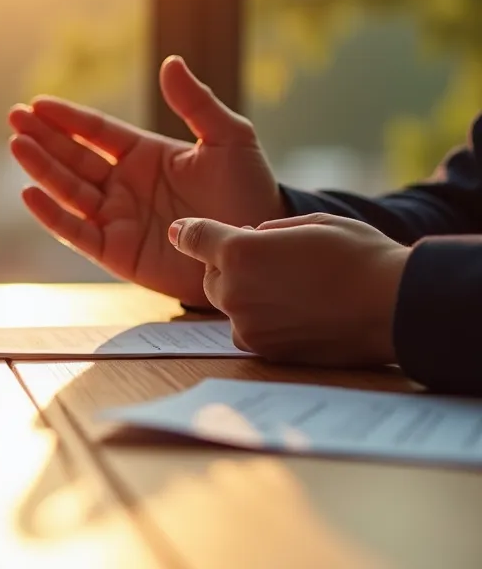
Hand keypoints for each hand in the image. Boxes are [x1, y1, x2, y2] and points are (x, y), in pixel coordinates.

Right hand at [9, 56, 284, 305]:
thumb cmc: (249, 193)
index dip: (67, 117)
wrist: (256, 251)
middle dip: (43, 138)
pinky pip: (76, 232)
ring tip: (18, 146)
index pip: (96, 131)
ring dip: (42, 169)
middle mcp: (124, 184)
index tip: (37, 103)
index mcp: (145, 155)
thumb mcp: (229, 140)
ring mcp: (116, 218)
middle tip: (15, 117)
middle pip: (74, 157)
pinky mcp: (114, 252)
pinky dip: (51, 216)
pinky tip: (30, 193)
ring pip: (68, 190)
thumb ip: (196, 103)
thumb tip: (171, 61)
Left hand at [170, 213, 409, 365]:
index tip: (181, 233)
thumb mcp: (314, 223)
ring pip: (231, 306)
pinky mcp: (265, 352)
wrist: (395, 307)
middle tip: (271, 262)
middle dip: (230, 267)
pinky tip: (297, 312)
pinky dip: (263, 321)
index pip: (195, 240)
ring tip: (291, 289)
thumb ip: (270, 229)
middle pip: (212, 277)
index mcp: (241, 253)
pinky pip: (250, 330)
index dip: (188, 233)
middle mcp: (234, 292)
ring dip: (247, 296)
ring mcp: (247, 326)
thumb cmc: (361, 256)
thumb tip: (251, 236)